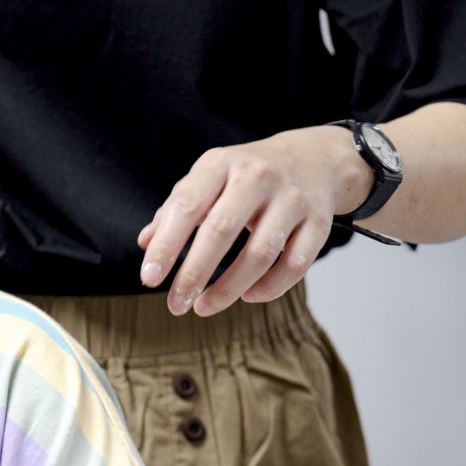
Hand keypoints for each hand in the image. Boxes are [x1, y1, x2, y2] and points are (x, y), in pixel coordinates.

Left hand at [138, 125, 370, 315]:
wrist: (313, 159)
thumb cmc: (245, 176)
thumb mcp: (208, 179)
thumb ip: (176, 210)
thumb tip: (146, 242)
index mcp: (221, 164)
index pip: (187, 206)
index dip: (166, 245)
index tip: (149, 279)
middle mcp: (258, 176)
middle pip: (221, 230)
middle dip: (194, 273)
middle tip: (175, 304)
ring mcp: (292, 198)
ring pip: (260, 253)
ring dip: (229, 288)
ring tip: (204, 307)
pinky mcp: (319, 221)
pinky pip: (296, 264)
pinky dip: (270, 287)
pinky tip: (248, 297)